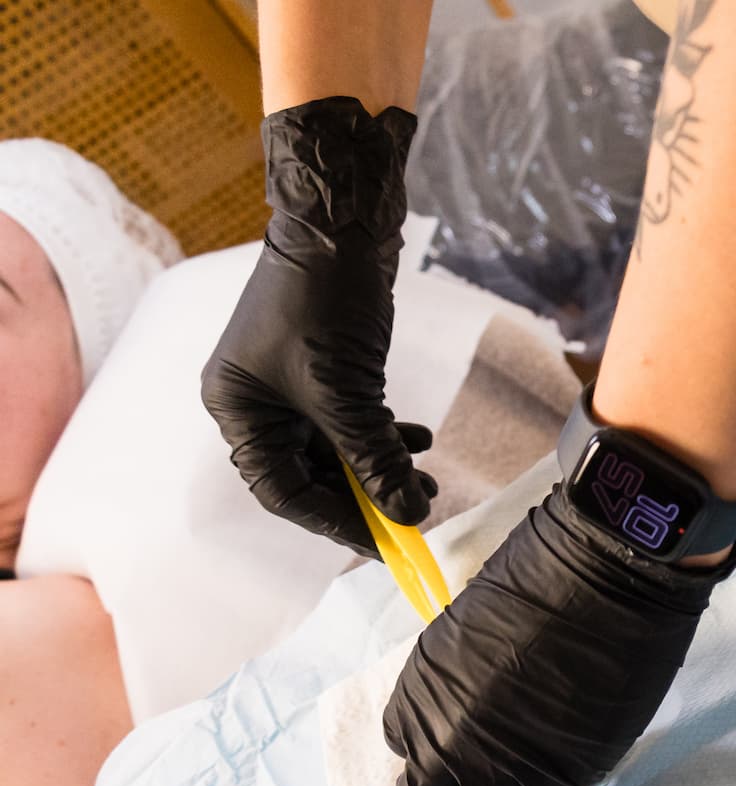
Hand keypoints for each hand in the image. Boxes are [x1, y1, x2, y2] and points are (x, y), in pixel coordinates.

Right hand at [201, 97, 434, 557]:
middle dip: (366, 494)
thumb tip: (409, 514)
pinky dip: (383, 433)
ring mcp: (289, 383)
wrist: (340, 222)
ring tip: (428, 479)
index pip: (284, 492)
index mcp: (239, 410)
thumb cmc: (326, 300)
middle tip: (416, 512)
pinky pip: (351, 418)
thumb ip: (375, 458)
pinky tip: (419, 438)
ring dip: (382, 465)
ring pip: (338, 447)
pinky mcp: (322, 366)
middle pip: (312, 473)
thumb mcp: (349, 393)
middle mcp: (256, 400)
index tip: (385, 545)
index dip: (335, 522)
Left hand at [383, 487, 735, 785]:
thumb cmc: (538, 579)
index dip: (438, 744)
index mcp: (418, 696)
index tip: (465, 734)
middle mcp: (447, 741)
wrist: (601, 580)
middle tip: (494, 770)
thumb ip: (457, 679)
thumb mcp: (464, 627)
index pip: (406, 747)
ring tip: (537, 769)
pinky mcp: (559, 777)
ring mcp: (501, 766)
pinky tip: (572, 766)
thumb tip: (477, 699)